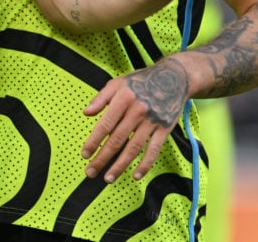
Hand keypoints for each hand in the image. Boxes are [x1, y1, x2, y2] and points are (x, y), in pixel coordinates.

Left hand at [81, 59, 189, 181]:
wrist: (173, 78)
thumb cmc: (140, 81)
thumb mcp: (117, 83)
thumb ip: (100, 98)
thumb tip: (86, 113)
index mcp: (123, 99)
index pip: (105, 124)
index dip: (94, 141)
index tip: (85, 154)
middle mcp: (137, 111)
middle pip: (117, 140)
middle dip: (102, 158)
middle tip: (91, 172)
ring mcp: (152, 121)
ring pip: (133, 148)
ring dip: (120, 165)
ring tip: (108, 178)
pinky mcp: (165, 129)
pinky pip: (154, 150)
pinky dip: (145, 164)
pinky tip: (136, 175)